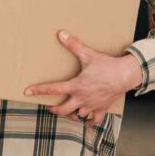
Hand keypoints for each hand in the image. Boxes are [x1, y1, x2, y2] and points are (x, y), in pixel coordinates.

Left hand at [23, 31, 143, 123]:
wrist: (126, 75)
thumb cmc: (107, 65)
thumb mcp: (89, 54)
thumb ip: (73, 45)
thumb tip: (61, 33)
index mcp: (76, 86)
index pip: (53, 89)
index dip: (39, 90)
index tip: (27, 92)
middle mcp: (82, 99)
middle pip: (63, 110)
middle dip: (54, 109)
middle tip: (50, 107)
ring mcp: (92, 105)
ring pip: (77, 116)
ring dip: (71, 115)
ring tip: (68, 111)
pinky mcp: (102, 109)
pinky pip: (94, 121)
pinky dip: (89, 122)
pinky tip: (86, 120)